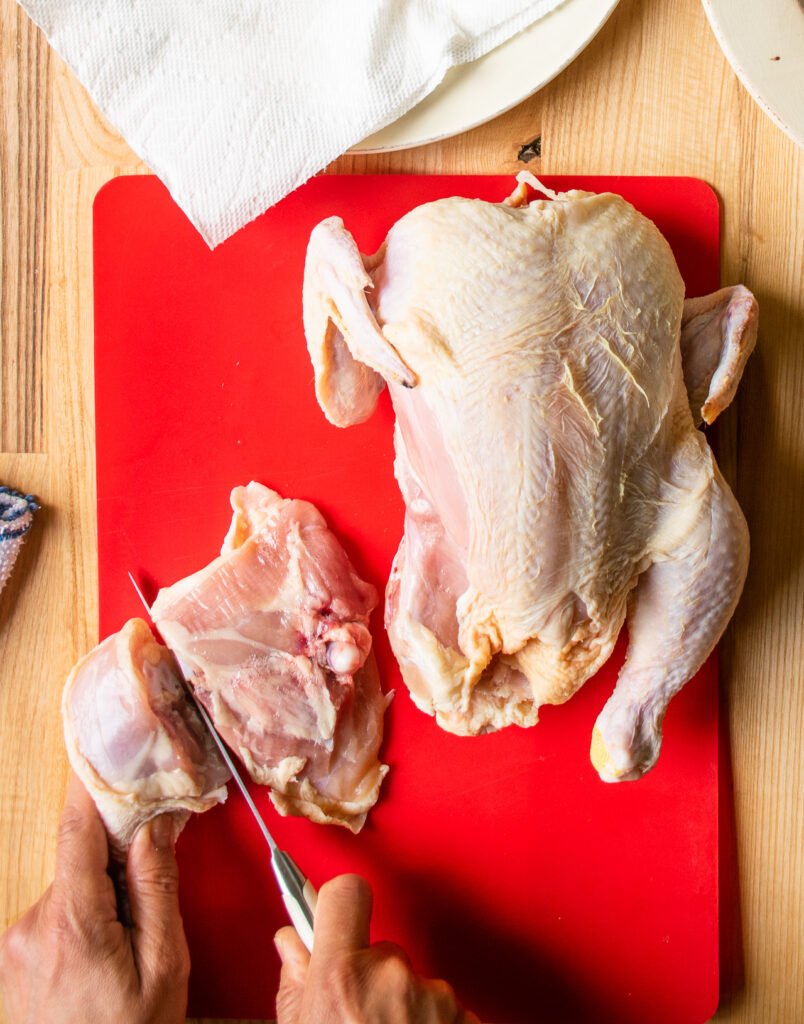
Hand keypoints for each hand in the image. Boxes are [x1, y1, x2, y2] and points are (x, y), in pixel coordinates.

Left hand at [0, 774, 188, 1023]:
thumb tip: (153, 828)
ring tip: (124, 950)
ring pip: (68, 891)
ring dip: (98, 900)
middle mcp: (29, 929)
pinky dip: (80, 922)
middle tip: (148, 900)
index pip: (77, 832)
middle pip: (78, 862)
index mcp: (72, 924)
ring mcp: (12, 947)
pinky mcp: (8, 960)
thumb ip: (157, 889)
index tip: (102, 752)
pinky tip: (100, 962)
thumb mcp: (164, 966)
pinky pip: (53, 917)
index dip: (91, 788)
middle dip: (115, 866)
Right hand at [275, 874, 480, 1023]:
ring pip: (415, 983)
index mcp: (343, 977)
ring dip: (405, 1007)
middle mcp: (392, 979)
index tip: (336, 917)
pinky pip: (445, 1009)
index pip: (347, 893)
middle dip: (373, 978)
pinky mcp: (466, 1019)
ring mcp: (435, 999)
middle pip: (384, 950)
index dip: (340, 903)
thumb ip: (296, 983)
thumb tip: (293, 943)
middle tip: (362, 1019)